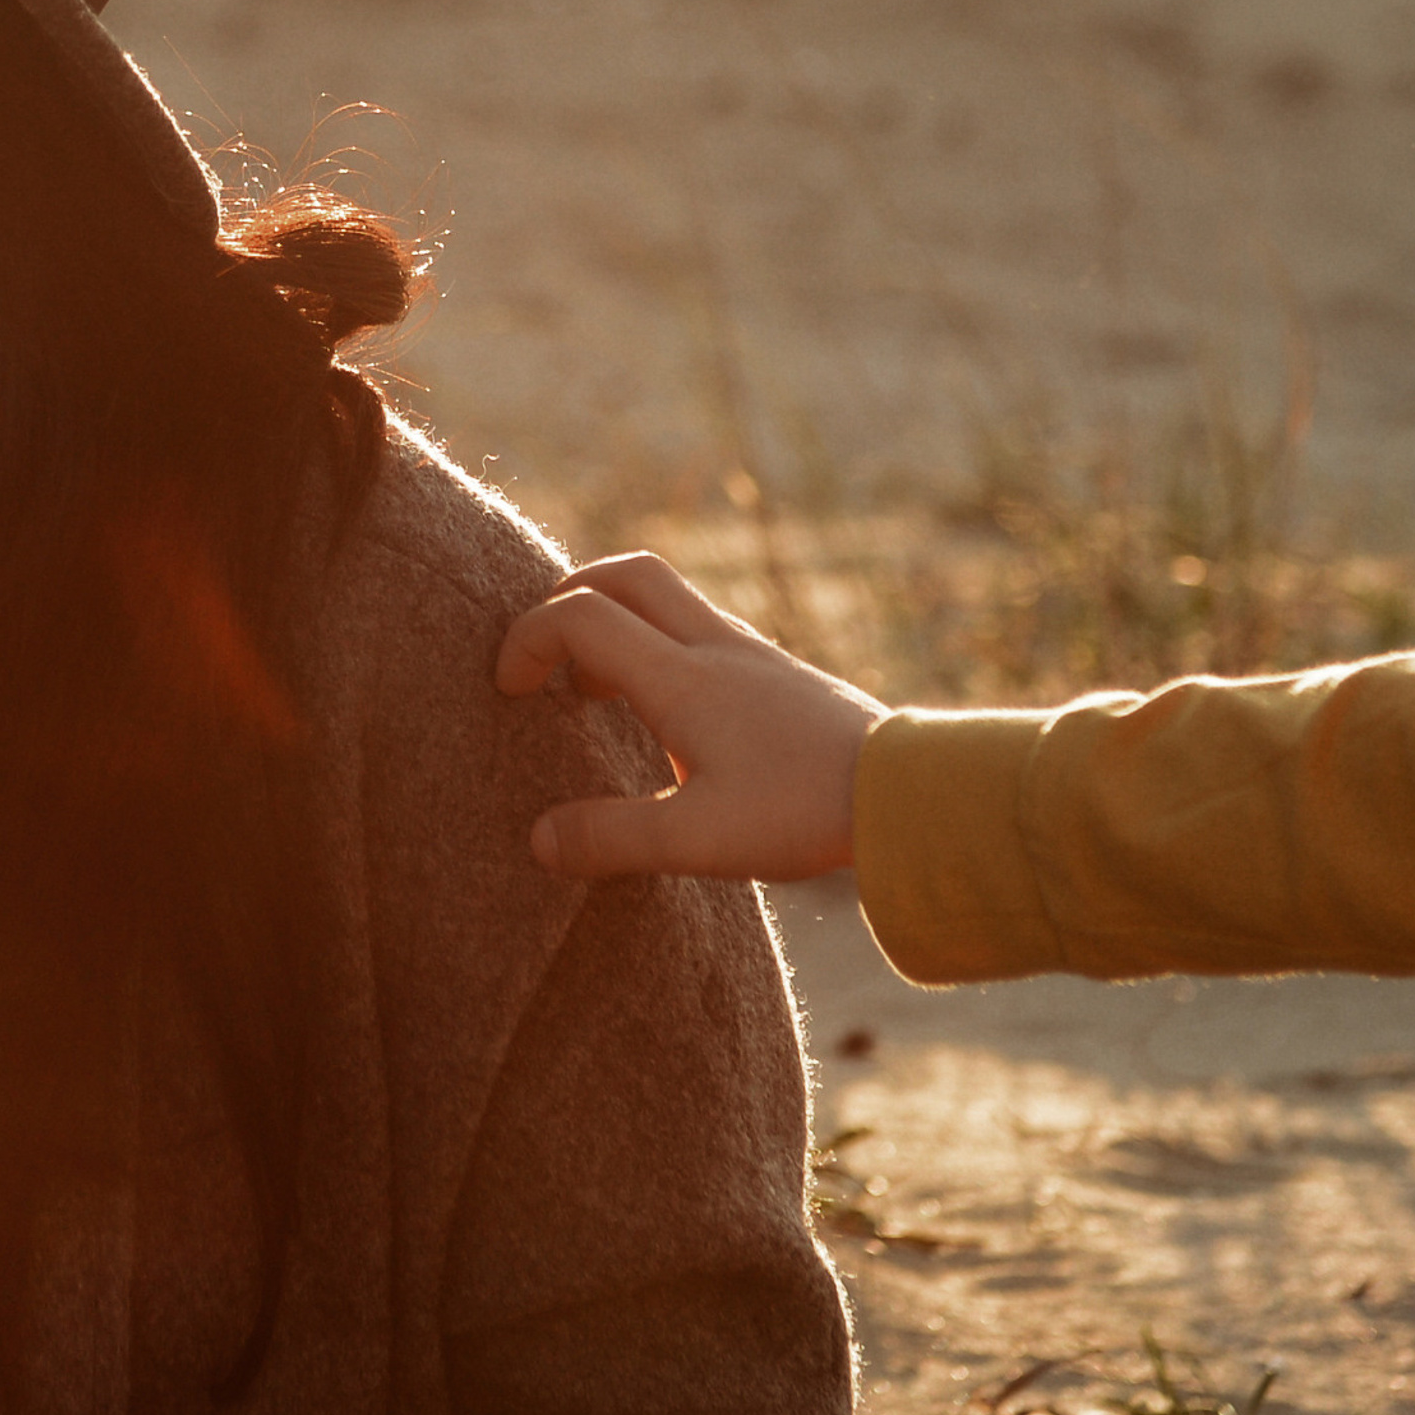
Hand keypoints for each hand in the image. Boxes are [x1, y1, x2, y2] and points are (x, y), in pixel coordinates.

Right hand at [494, 550, 887, 881]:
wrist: (907, 792)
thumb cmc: (802, 811)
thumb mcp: (698, 840)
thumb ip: (613, 839)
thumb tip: (538, 840)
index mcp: (682, 678)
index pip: (580, 617)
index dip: (526, 639)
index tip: (507, 691)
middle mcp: (713, 648)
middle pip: (625, 574)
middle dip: (567, 599)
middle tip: (544, 662)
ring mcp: (749, 653)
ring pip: (665, 599)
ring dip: (614, 626)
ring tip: (594, 699)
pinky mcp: (775, 674)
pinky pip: (698, 629)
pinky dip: (657, 649)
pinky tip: (667, 719)